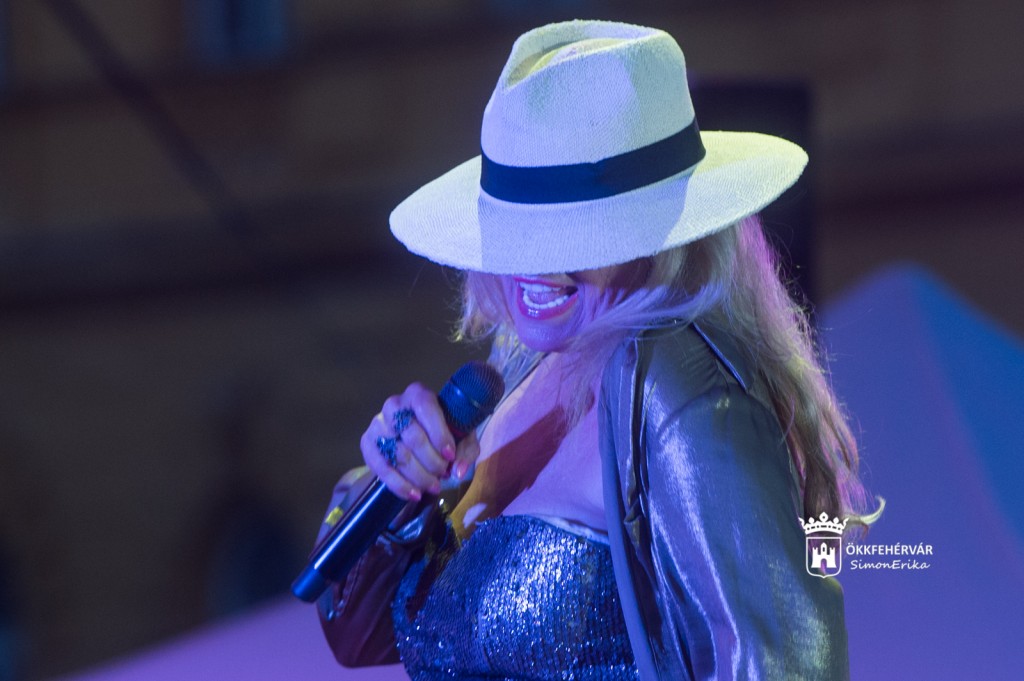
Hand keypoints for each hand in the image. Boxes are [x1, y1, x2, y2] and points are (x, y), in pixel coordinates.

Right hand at [359, 382, 479, 500]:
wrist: (416, 435)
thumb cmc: (442, 431)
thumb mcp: (461, 436)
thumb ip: (465, 450)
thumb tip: (457, 471)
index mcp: (418, 394)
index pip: (426, 408)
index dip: (438, 433)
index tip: (449, 455)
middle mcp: (394, 405)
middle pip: (413, 436)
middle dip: (431, 461)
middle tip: (443, 474)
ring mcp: (378, 423)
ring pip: (399, 455)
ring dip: (419, 476)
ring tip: (433, 486)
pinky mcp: (367, 443)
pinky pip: (380, 467)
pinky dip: (399, 485)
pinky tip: (413, 494)